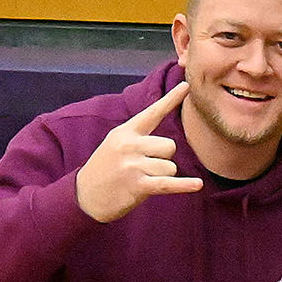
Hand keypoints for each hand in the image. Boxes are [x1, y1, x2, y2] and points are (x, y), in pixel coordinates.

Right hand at [76, 82, 205, 222]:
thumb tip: (167, 141)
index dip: (171, 99)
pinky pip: (168, 183)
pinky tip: (196, 185)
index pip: (152, 112)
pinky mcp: (138, 185)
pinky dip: (184, 185)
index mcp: (125, 131)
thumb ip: (138, 137)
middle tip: (146, 166)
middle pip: (170, 146)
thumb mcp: (116, 143)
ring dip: (163, 176)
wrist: (85, 195)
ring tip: (143, 179)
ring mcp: (133, 165)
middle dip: (165, 158)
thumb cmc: (106, 168)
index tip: (186, 85)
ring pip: (170, 167)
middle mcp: (129, 145)